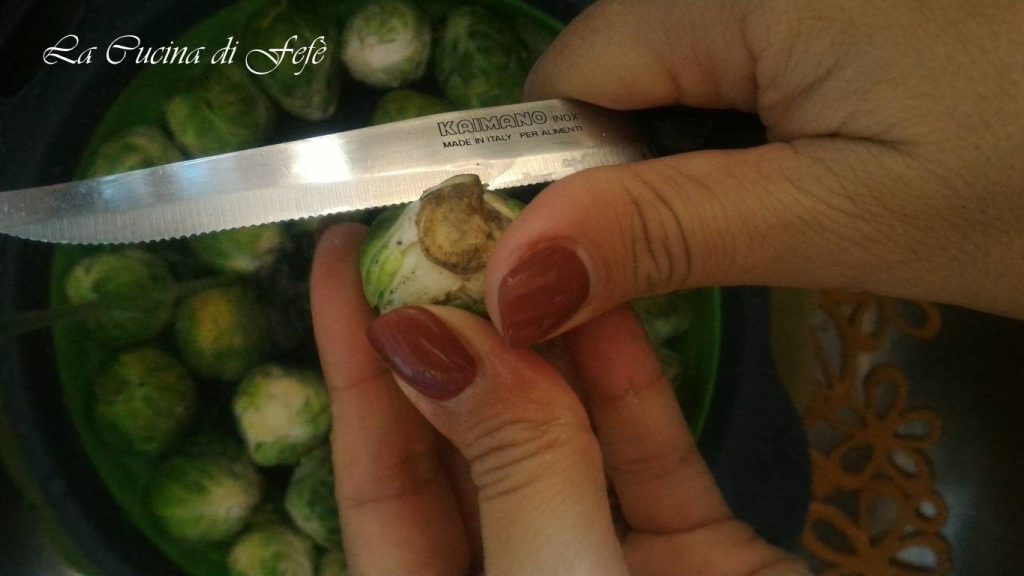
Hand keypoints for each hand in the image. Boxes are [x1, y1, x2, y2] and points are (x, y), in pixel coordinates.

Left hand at [310, 224, 809, 575]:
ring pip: (566, 437)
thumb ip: (510, 475)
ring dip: (550, 342)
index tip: (336, 266)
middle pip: (469, 447)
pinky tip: (612, 293)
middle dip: (459, 336)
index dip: (355, 370)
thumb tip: (426, 335)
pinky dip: (634, 379)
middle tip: (449, 231)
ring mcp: (607, 568)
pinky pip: (654, 453)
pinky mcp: (700, 557)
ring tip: (528, 242)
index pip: (375, 482)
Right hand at [486, 0, 1023, 347]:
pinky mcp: (839, 6)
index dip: (565, 168)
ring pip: (683, 59)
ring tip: (788, 197)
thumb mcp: (846, 218)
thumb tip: (509, 277)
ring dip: (701, 142)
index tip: (604, 256)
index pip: (573, 71)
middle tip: (724, 232)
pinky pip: (748, 47)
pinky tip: (825, 153)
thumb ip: (668, 232)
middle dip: (638, 157)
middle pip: (622, 60)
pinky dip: (755, 113)